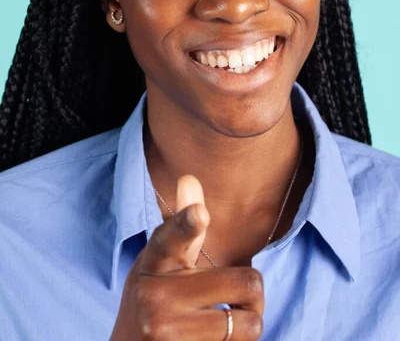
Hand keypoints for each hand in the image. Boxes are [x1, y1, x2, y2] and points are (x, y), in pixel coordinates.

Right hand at [110, 174, 263, 339]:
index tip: (199, 213)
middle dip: (252, 293)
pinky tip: (214, 339)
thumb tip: (190, 177)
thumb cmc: (153, 297)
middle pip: (244, 282)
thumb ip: (182, 226)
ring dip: (249, 322)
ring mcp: (166, 329)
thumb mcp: (161, 261)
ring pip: (248, 322)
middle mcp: (154, 293)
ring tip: (228, 321)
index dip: (187, 224)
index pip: (171, 237)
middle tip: (239, 298)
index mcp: (153, 260)